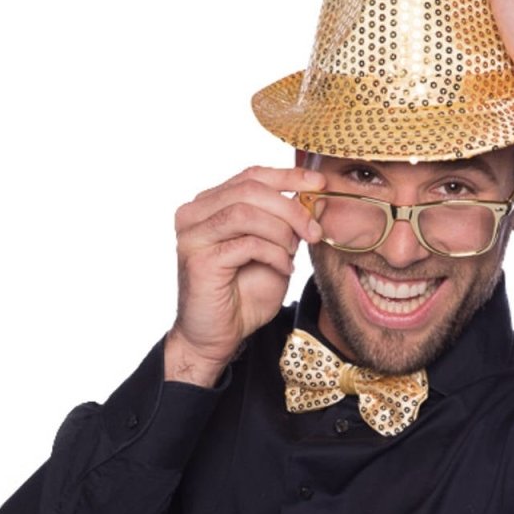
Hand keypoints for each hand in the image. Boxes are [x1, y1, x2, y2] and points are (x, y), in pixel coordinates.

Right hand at [166, 166, 324, 385]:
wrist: (218, 337)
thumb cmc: (243, 296)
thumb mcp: (273, 252)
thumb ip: (286, 225)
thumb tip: (315, 197)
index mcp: (210, 205)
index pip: (251, 176)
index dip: (288, 175)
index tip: (320, 183)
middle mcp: (194, 214)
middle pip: (250, 189)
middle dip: (291, 208)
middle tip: (314, 230)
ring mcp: (192, 235)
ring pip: (247, 212)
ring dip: (282, 232)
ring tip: (294, 253)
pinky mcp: (198, 259)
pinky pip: (246, 243)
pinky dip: (273, 254)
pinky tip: (283, 268)